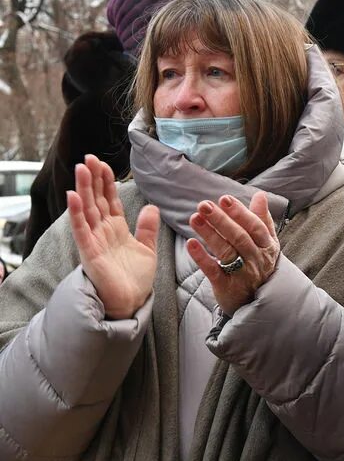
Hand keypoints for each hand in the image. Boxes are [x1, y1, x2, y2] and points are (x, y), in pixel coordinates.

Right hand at [68, 155, 159, 319]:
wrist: (130, 302)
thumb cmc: (135, 278)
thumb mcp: (147, 249)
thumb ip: (147, 228)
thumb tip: (153, 207)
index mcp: (117, 229)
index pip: (110, 200)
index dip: (107, 182)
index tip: (103, 164)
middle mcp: (103, 232)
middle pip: (96, 200)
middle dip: (93, 179)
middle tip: (89, 157)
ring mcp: (94, 241)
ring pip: (87, 210)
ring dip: (83, 189)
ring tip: (81, 168)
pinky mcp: (89, 252)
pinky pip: (81, 230)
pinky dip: (77, 213)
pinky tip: (73, 197)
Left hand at [186, 191, 279, 315]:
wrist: (256, 300)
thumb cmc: (259, 265)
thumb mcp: (266, 243)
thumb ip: (262, 219)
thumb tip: (260, 195)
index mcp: (266, 246)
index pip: (255, 226)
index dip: (240, 213)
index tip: (224, 199)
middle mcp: (256, 259)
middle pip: (239, 237)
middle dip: (221, 220)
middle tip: (204, 205)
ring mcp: (242, 273)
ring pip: (226, 252)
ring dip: (209, 234)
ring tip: (194, 218)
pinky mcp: (226, 286)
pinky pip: (213, 271)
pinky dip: (202, 257)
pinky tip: (190, 244)